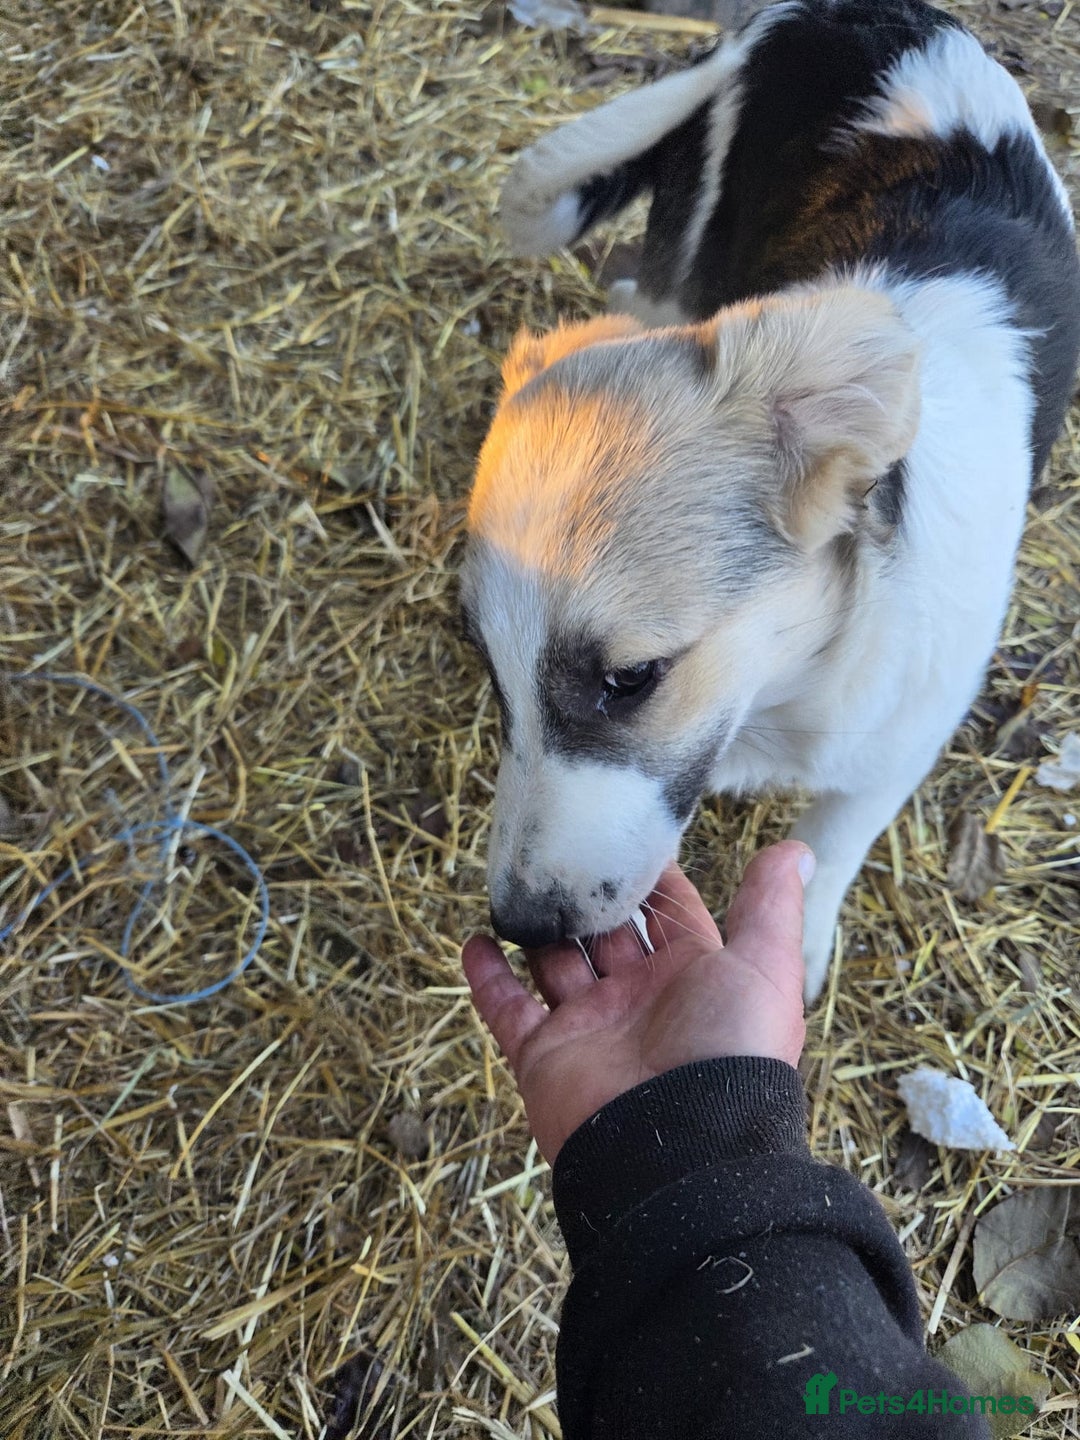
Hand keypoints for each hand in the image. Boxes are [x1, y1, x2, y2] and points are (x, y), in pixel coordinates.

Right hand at [462, 841, 812, 1162]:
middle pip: (607, 933)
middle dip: (590, 896)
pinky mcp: (544, 1055)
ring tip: (518, 881)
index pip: (672, 914)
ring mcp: (589, 1027)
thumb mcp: (765, 969)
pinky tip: (476, 940)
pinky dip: (488, 977)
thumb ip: (770, 907)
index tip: (632, 830)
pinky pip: (509, 1010)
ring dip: (538, 927)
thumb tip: (795, 849)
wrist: (677, 1151)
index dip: (656, 877)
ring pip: (555, 963)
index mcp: (694, 979)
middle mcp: (640, 1000)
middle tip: (565, 843)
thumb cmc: (730, 1055)